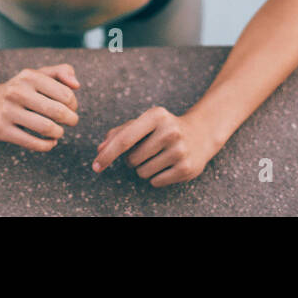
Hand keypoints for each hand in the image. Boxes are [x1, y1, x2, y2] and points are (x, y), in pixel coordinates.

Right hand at [0, 64, 80, 150]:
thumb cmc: (18, 89)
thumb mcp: (36, 74)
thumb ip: (61, 72)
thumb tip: (77, 85)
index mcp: (30, 76)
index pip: (66, 94)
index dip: (74, 104)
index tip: (71, 108)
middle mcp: (18, 91)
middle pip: (58, 112)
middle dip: (71, 120)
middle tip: (71, 122)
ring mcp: (8, 111)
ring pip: (46, 128)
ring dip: (59, 133)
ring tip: (59, 132)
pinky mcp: (1, 130)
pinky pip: (32, 142)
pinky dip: (47, 145)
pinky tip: (50, 142)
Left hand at [91, 106, 216, 185]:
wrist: (201, 132)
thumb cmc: (163, 127)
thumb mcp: (144, 122)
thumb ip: (119, 132)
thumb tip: (100, 149)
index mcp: (156, 115)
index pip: (125, 139)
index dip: (108, 154)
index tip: (95, 166)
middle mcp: (170, 131)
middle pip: (131, 159)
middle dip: (132, 159)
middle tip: (147, 150)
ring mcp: (180, 150)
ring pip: (142, 173)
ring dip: (144, 169)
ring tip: (158, 156)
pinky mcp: (187, 168)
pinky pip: (155, 182)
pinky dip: (156, 177)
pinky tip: (167, 165)